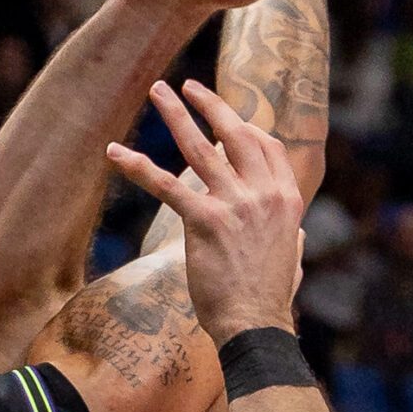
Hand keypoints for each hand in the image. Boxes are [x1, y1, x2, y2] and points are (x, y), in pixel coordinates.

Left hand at [106, 80, 304, 344]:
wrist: (256, 324)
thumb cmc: (269, 299)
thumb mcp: (293, 257)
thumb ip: (293, 237)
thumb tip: (297, 236)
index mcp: (287, 199)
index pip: (267, 145)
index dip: (244, 125)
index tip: (225, 116)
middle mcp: (264, 193)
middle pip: (236, 133)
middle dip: (209, 104)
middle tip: (186, 86)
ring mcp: (235, 204)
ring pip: (200, 147)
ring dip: (175, 114)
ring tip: (157, 90)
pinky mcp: (205, 220)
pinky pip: (166, 184)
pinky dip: (137, 166)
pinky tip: (115, 153)